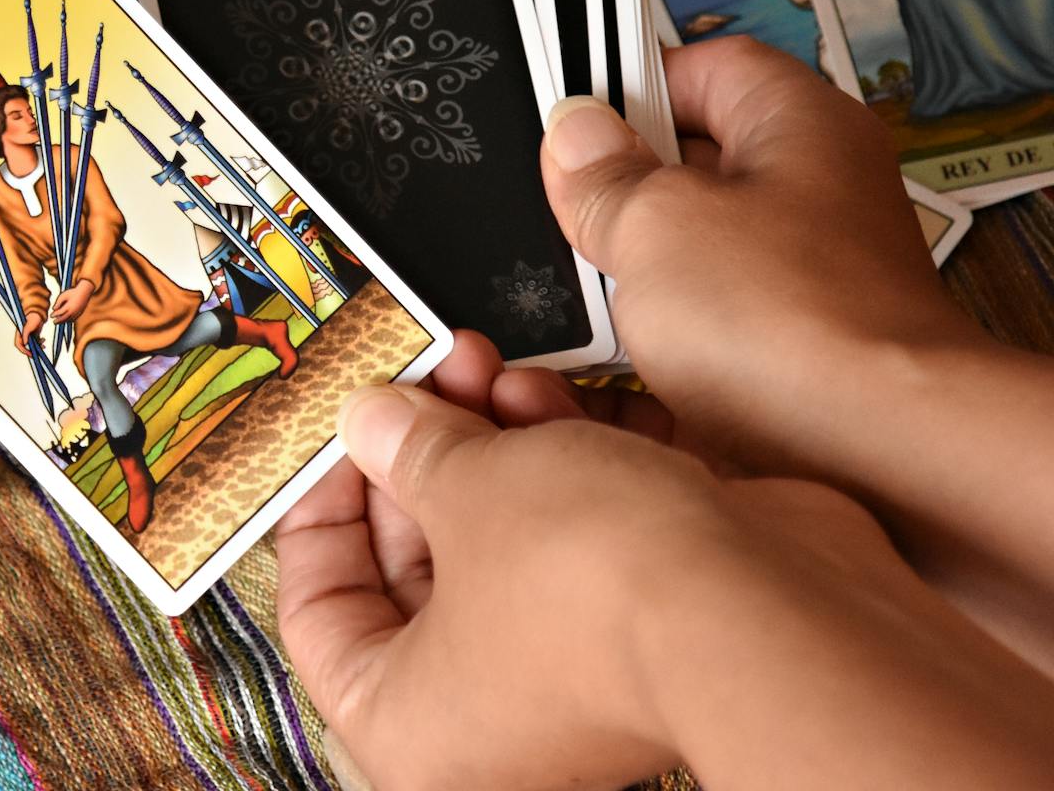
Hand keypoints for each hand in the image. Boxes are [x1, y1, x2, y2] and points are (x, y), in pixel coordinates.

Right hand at [13, 310, 43, 353]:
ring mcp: (29, 335)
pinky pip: (36, 342)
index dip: (23, 350)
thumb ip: (25, 335)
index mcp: (20, 333)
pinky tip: (44, 340)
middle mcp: (23, 335)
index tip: (30, 353)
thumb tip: (24, 343)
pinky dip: (40, 343)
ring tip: (43, 345)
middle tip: (37, 352)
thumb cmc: (32, 317)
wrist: (39, 312)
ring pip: (32, 345)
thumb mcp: (28, 326)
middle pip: (25, 346)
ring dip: (37, 346)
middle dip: (31, 350)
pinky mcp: (34, 334)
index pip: (19, 344)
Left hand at [49, 279, 93, 323]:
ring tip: (58, 322)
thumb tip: (53, 309)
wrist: (85, 292)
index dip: (54, 315)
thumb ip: (58, 302)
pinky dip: (69, 320)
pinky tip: (65, 320)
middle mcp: (73, 311)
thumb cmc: (73, 292)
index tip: (51, 315)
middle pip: (64, 318)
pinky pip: (74, 319)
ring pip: (69, 320)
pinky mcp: (80, 313)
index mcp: (69, 306)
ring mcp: (77, 313)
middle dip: (58, 321)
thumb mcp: (63, 295)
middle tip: (53, 322)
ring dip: (63, 321)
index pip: (60, 313)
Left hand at [278, 337, 1053, 787]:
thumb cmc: (599, 588)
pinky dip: (554, 463)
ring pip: (496, 538)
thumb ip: (404, 446)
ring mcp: (565, 675)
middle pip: (414, 563)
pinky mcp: (636, 629)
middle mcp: (483, 720)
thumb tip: (370, 419)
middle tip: (418, 375)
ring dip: (488, 440)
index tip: (334, 433)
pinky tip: (543, 395)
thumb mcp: (464, 487)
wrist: (776, 611)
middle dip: (420, 452)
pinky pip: (568, 536)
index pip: (318, 614)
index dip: (320, 508)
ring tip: (481, 367)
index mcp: (406, 727)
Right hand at [535, 37, 1053, 671]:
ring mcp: (799, 281)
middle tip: (560, 206)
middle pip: (689, 165)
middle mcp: (809, 197)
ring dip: (622, 276)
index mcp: (797, 126)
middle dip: (615, 191)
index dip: (631, 83)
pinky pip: (691, 335)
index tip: (567, 114)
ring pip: (683, 257)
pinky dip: (640, 347)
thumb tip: (575, 133)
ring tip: (570, 289)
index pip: (705, 67)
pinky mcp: (780, 358)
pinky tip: (595, 362)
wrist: (869, 455)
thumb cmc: (788, 320)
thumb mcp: (654, 221)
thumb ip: (602, 174)